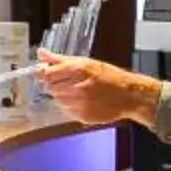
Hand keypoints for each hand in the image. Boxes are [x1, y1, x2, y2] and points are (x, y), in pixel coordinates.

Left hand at [36, 50, 158, 127]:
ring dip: (64, 97)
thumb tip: (41, 53)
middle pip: (51, 88)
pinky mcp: (83, 116)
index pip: (48, 74)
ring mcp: (80, 104)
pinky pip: (67, 111)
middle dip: (57, 85)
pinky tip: (84, 101)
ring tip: (80, 92)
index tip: (50, 74)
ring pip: (58, 101)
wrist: (129, 95)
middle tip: (70, 83)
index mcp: (78, 70)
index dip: (47, 74)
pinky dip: (71, 107)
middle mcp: (78, 88)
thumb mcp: (85, 62)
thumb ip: (59, 59)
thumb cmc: (109, 76)